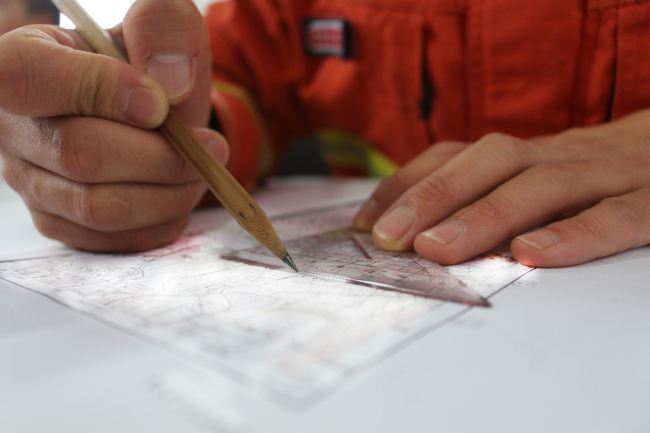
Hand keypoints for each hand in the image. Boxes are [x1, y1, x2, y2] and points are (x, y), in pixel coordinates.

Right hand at [0, 0, 226, 251]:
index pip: (28, 76)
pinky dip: (162, 220)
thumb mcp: (162, 30)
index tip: (160, 105)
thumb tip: (169, 84)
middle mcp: (13, 127)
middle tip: (210, 148)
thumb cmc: (151, 69)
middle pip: (80, 154)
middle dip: (162, 156)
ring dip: (168, 193)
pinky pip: (115, 238)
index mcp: (25, 61)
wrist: (151, 113)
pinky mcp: (59, 222)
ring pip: (100, 207)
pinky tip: (178, 192)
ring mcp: (30, 181)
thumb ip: (164, 29)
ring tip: (200, 171)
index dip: (101, 92)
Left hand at [353, 110, 649, 266]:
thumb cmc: (589, 179)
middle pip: (491, 163)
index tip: (365, 224)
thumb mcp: (530, 179)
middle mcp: (557, 156)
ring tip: (439, 248)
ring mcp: (604, 175)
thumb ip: (481, 198)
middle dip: (433, 197)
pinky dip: (575, 234)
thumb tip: (409, 235)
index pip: (456, 157)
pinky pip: (615, 215)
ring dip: (485, 215)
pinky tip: (533, 256)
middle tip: (389, 237)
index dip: (407, 185)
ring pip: (542, 185)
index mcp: (524, 155)